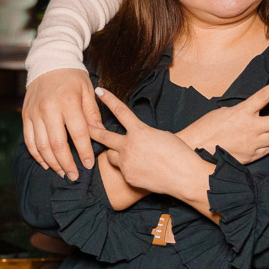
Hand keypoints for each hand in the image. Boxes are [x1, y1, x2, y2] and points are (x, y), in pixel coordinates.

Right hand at [23, 68, 101, 179]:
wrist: (49, 62)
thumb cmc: (72, 77)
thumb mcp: (88, 91)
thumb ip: (92, 114)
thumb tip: (99, 134)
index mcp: (68, 102)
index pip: (78, 134)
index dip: (84, 152)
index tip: (89, 164)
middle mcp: (49, 109)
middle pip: (57, 144)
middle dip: (67, 163)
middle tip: (74, 176)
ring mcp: (34, 113)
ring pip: (41, 145)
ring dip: (52, 162)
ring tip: (62, 173)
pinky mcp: (25, 115)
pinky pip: (29, 140)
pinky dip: (37, 154)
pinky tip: (46, 163)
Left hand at [90, 88, 208, 201]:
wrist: (185, 177)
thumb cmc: (179, 154)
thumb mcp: (162, 136)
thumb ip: (144, 135)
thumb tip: (136, 138)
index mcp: (140, 132)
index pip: (120, 112)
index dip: (109, 100)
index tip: (99, 91)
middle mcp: (129, 147)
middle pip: (104, 137)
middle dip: (92, 131)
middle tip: (84, 127)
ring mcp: (127, 163)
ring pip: (111, 156)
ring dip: (115, 153)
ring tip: (128, 156)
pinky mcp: (128, 177)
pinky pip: (123, 170)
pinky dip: (129, 168)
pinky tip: (144, 171)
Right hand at [177, 74, 268, 162]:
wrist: (196, 152)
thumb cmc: (206, 130)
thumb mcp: (223, 114)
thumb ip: (243, 112)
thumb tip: (254, 114)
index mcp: (242, 113)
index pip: (264, 96)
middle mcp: (251, 128)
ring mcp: (253, 144)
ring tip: (253, 134)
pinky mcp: (252, 157)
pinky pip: (266, 149)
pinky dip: (262, 146)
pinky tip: (248, 145)